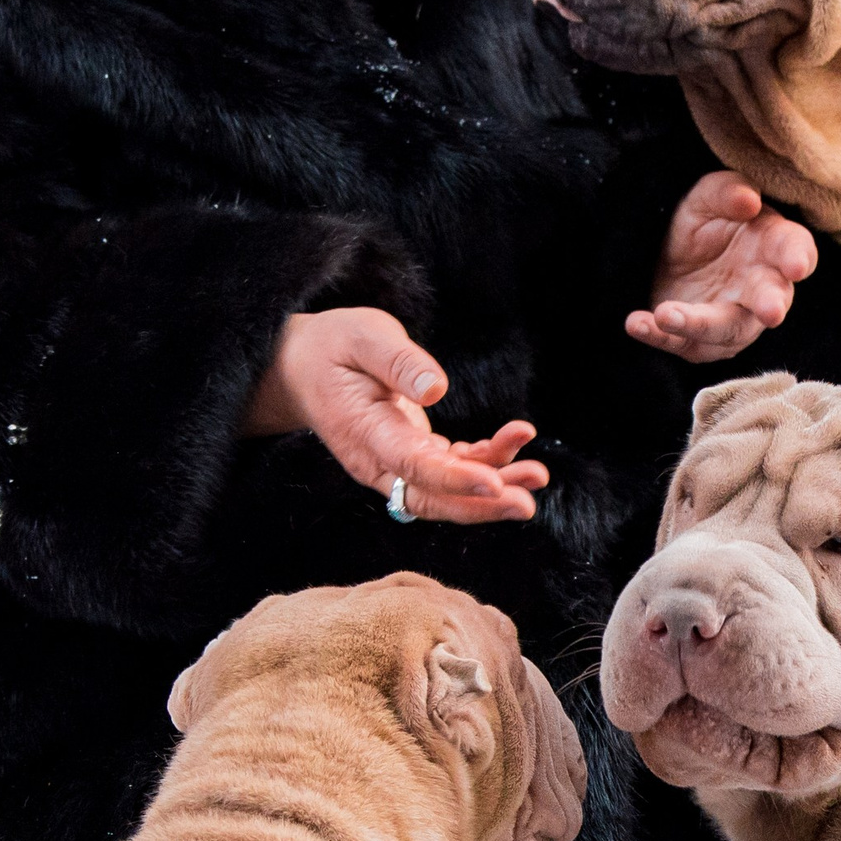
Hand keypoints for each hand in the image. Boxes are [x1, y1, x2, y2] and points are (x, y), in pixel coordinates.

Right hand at [244, 308, 545, 523]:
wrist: (303, 367)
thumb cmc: (333, 346)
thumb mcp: (363, 336)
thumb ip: (398, 360)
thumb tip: (437, 388)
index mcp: (363, 432)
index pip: (412, 467)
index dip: (454, 480)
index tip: (494, 483)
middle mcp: (378, 462)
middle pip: (433, 498)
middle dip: (482, 504)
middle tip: (527, 501)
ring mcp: (393, 465)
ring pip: (446, 492)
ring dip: (494, 487)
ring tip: (538, 476)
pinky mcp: (410, 457)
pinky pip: (451, 471)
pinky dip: (486, 464)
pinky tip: (516, 446)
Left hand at [629, 174, 817, 363]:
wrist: (664, 251)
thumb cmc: (704, 221)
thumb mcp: (708, 197)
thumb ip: (728, 193)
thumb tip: (749, 200)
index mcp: (773, 245)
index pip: (796, 251)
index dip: (799, 258)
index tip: (797, 266)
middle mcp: (761, 288)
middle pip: (771, 301)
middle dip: (770, 305)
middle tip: (770, 312)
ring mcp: (733, 319)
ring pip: (726, 330)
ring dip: (698, 324)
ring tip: (665, 314)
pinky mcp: (700, 341)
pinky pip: (682, 343)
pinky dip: (659, 335)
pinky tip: (637, 323)